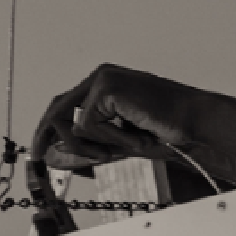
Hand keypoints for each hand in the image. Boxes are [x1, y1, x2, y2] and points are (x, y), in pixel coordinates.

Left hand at [32, 63, 201, 172]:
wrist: (194, 120)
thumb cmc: (167, 128)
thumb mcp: (122, 140)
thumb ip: (93, 145)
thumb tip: (60, 156)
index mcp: (105, 84)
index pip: (65, 104)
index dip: (50, 128)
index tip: (41, 150)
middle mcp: (101, 77)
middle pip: (58, 108)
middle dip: (47, 136)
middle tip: (41, 158)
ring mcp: (102, 80)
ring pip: (74, 124)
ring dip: (99, 145)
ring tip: (128, 145)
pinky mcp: (106, 90)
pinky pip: (90, 127)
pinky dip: (113, 141)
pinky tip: (137, 137)